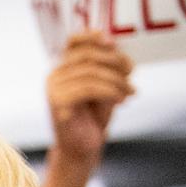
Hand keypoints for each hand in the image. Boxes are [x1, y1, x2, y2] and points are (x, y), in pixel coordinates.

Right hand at [46, 32, 133, 165]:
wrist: (81, 150)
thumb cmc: (93, 118)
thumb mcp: (104, 86)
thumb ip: (107, 66)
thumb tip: (117, 48)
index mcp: (63, 68)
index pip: (73, 41)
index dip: (92, 36)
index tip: (113, 43)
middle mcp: (54, 75)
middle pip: (87, 56)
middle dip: (115, 62)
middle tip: (132, 74)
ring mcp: (53, 89)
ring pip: (91, 72)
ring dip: (117, 81)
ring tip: (130, 92)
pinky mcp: (57, 102)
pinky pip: (88, 88)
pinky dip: (110, 91)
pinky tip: (121, 100)